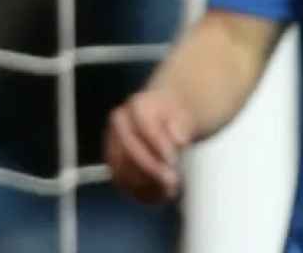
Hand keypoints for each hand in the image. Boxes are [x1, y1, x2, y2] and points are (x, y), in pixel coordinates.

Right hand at [105, 87, 193, 203]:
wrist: (168, 115)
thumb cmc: (179, 115)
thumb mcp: (188, 114)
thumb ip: (183, 125)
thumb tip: (179, 140)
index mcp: (138, 106)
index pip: (145, 128)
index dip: (159, 146)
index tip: (174, 161)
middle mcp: (120, 125)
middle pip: (129, 151)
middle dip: (152, 170)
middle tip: (173, 182)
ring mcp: (113, 145)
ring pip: (122, 170)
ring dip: (146, 185)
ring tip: (170, 192)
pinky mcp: (115, 165)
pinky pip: (122, 183)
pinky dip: (141, 193)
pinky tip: (160, 196)